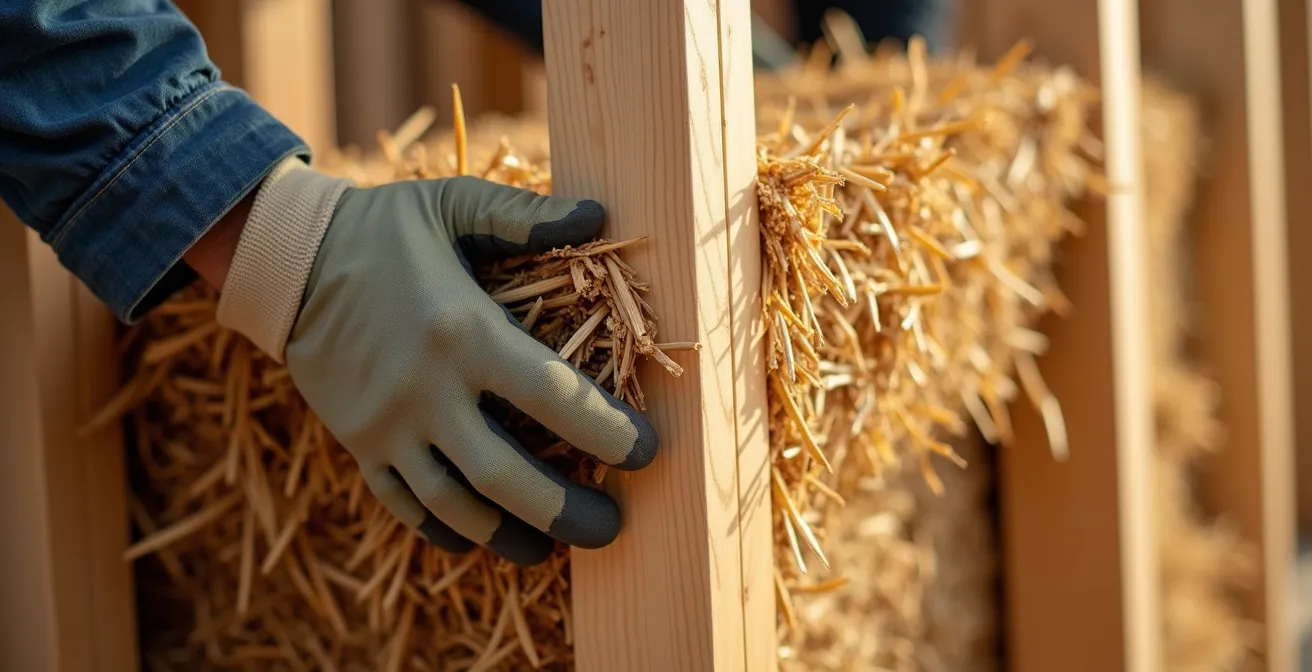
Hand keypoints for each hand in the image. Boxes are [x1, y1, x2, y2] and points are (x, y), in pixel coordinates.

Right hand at [210, 158, 657, 565]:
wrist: (284, 259)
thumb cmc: (382, 228)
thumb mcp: (452, 203)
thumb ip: (525, 215)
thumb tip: (600, 215)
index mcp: (463, 331)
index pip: (554, 397)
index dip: (608, 433)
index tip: (646, 452)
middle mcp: (426, 389)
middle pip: (506, 475)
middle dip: (566, 511)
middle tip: (612, 528)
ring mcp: (387, 425)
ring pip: (455, 505)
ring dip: (508, 537)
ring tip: (550, 550)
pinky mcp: (358, 444)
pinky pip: (405, 505)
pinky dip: (445, 531)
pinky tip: (478, 540)